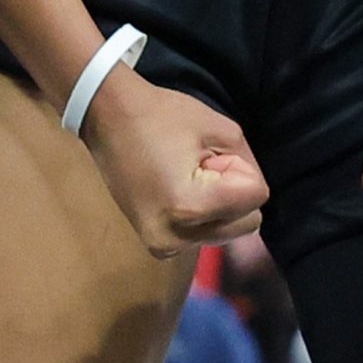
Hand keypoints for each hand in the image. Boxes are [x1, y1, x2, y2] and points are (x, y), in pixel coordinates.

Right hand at [80, 66, 269, 258]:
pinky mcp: (156, 246)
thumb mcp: (221, 128)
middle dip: (233, 193)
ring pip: (227, 231)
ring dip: (218, 206)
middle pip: (246, 223)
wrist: (107, 118)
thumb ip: (249, 162)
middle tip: (198, 165)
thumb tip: (254, 193)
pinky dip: (201, 216)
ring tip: (184, 176)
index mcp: (191, 207)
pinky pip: (203, 235)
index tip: (208, 153)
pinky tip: (175, 190)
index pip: (256, 197)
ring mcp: (164, 246)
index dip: (239, 168)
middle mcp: (178, 238)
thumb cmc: (162, 115)